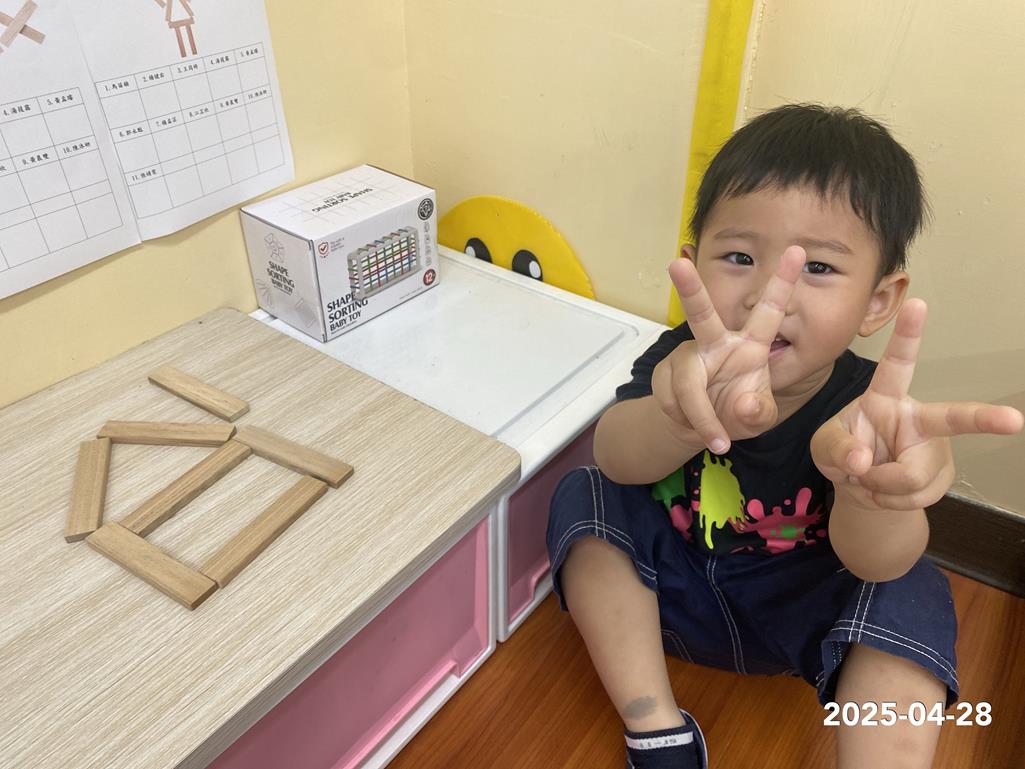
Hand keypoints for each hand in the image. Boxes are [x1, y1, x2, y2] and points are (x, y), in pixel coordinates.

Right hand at [652, 246, 805, 452]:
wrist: (699, 430)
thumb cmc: (737, 412)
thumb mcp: (758, 419)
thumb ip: (759, 413)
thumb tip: (743, 404)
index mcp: (750, 345)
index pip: (769, 310)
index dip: (784, 282)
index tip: (798, 250)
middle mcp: (716, 343)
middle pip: (700, 314)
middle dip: (688, 289)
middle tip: (677, 264)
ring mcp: (687, 357)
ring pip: (688, 383)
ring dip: (701, 415)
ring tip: (714, 437)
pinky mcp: (664, 374)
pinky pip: (673, 400)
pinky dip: (686, 421)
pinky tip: (691, 421)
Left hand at [811, 299, 1023, 510]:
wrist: (859, 487)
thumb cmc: (843, 452)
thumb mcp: (824, 447)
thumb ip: (837, 449)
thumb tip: (864, 463)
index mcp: (886, 397)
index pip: (897, 363)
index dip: (908, 334)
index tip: (918, 302)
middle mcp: (918, 418)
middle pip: (952, 419)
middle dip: (985, 419)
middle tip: (1014, 420)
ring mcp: (935, 449)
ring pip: (912, 476)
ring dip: (880, 487)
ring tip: (868, 478)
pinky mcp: (942, 476)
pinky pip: (914, 498)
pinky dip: (888, 501)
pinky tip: (882, 491)